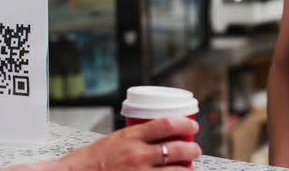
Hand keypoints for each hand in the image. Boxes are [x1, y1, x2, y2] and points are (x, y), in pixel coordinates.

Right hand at [58, 116, 201, 170]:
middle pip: (177, 149)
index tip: (193, 125)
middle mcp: (138, 155)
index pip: (167, 124)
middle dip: (193, 149)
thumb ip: (137, 138)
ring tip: (190, 167)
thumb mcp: (116, 139)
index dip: (185, 123)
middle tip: (196, 150)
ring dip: (188, 169)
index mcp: (131, 137)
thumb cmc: (91, 159)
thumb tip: (157, 136)